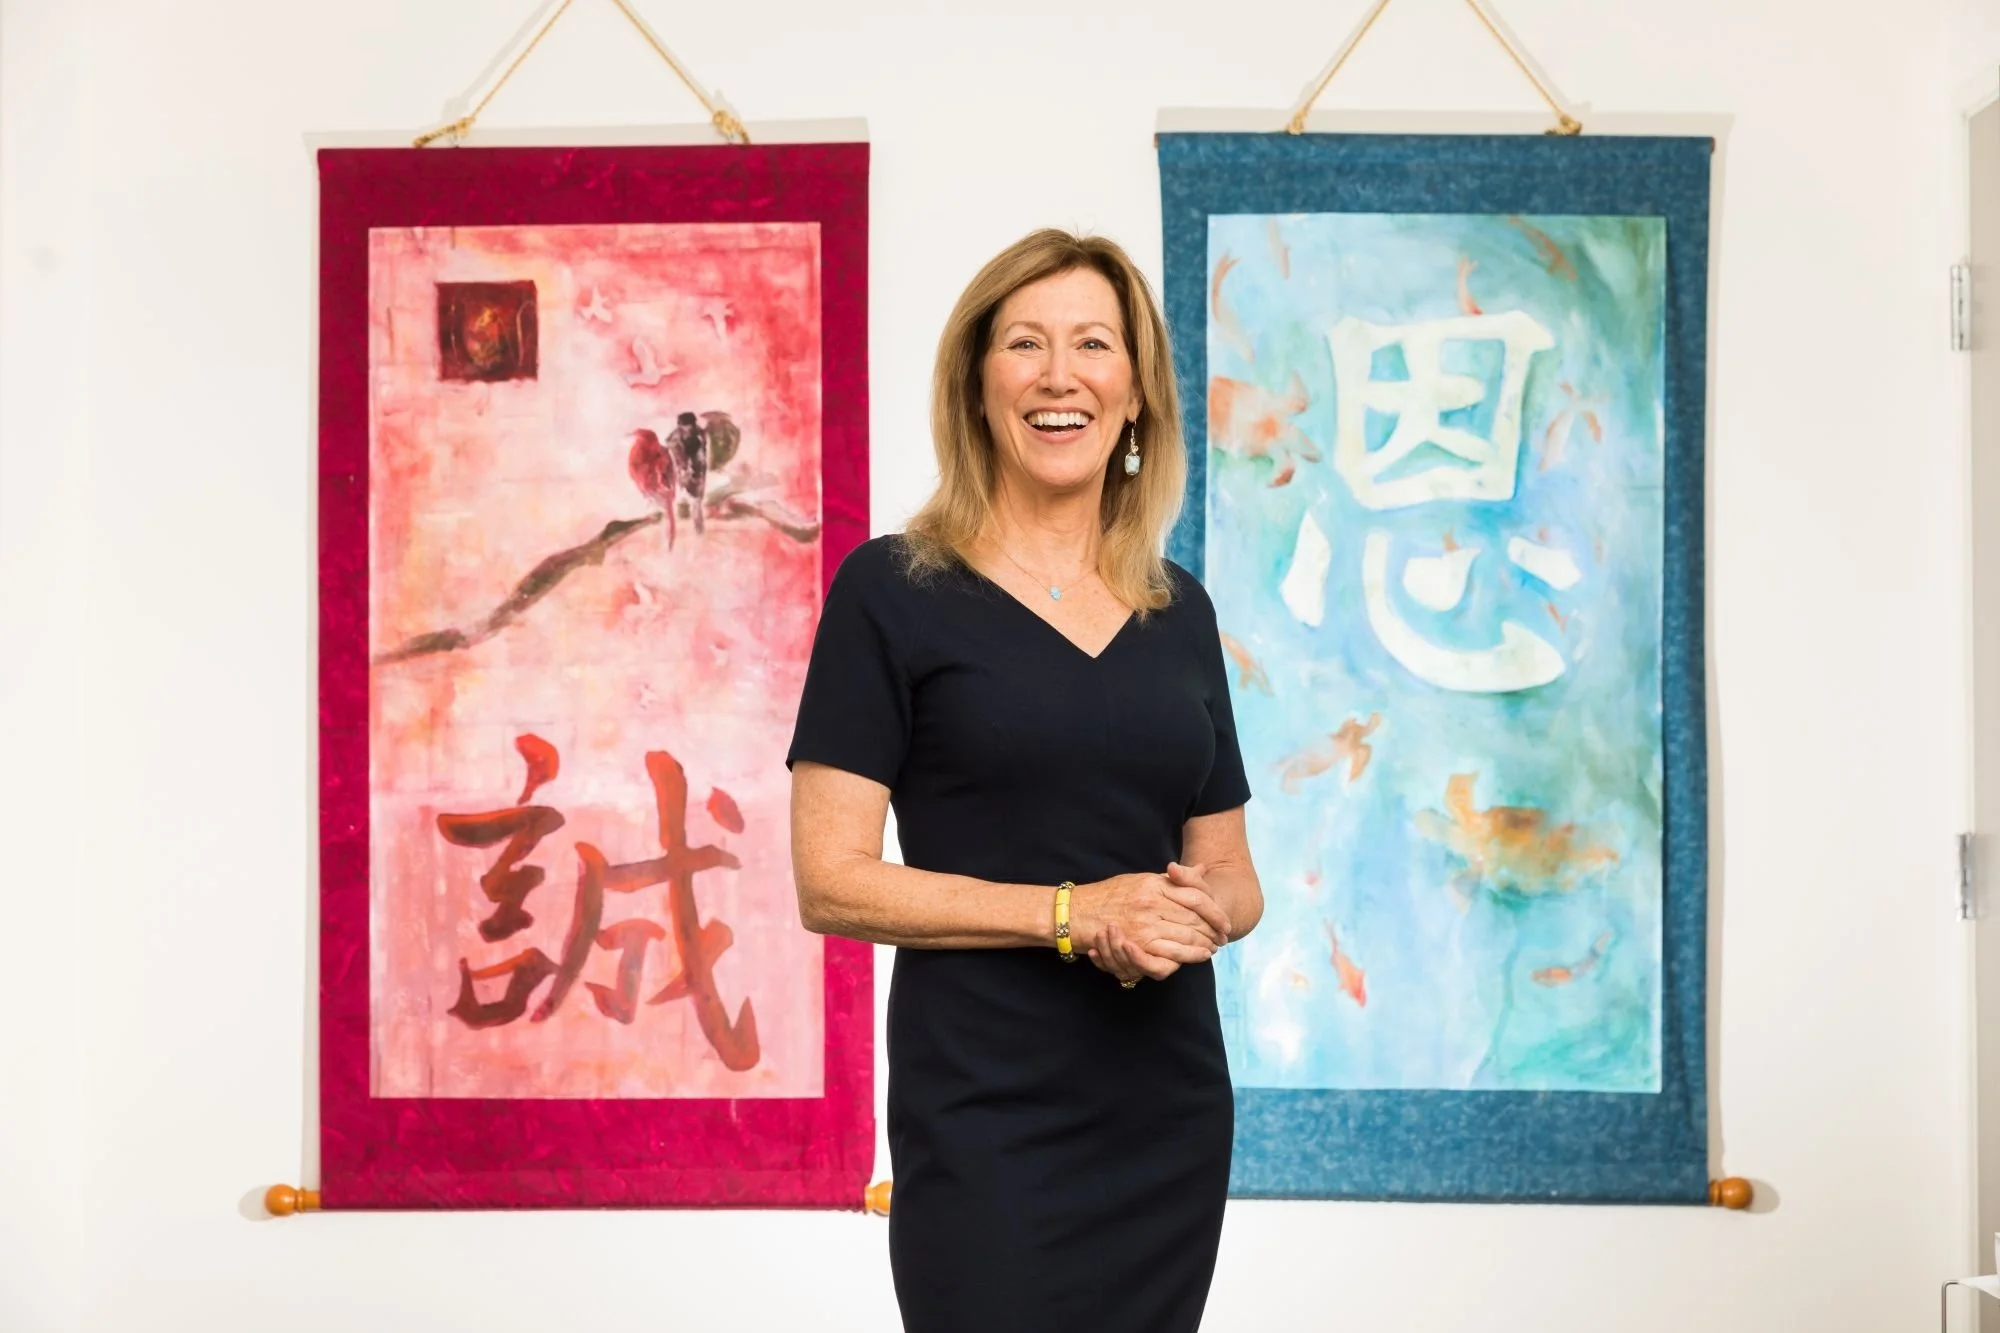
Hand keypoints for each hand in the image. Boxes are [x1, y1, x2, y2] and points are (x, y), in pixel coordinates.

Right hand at [1072, 869, 1231, 983]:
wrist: (1075, 912)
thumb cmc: (1107, 895)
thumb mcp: (1140, 879)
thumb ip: (1171, 878)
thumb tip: (1201, 868)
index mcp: (1154, 883)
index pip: (1196, 896)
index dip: (1214, 911)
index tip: (1224, 920)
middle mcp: (1152, 901)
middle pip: (1195, 917)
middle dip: (1213, 929)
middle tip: (1224, 936)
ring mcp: (1145, 922)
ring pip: (1187, 935)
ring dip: (1204, 943)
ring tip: (1213, 948)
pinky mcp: (1137, 942)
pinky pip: (1170, 951)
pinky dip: (1188, 955)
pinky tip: (1198, 956)